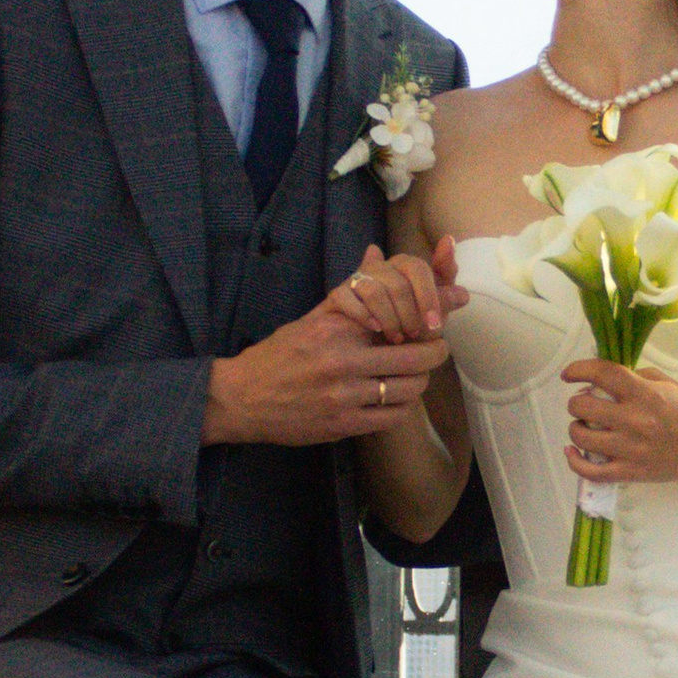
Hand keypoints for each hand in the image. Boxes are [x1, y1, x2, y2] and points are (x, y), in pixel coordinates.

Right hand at [205, 292, 452, 445]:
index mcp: (335, 329)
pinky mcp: (343, 425)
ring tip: (418, 374)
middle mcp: (341, 361)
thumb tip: (375, 252)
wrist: (241, 398)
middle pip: (415, 357)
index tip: (432, 321)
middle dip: (434, 352)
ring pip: (408, 388)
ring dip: (420, 381)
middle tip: (437, 349)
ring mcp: (343, 396)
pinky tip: (398, 399)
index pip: (399, 317)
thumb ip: (351, 291)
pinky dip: (403, 407)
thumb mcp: (312, 317)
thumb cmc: (278, 355)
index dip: (424, 320)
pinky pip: (392, 417)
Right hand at [323, 239, 464, 346]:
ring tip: (396, 338)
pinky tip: (374, 330)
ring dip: (390, 318)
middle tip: (415, 336)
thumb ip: (441, 296)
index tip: (436, 325)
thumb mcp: (427, 315)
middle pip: (398, 282)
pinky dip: (364, 315)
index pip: (418, 267)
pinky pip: (346, 296)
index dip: (430, 296)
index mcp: (403, 268)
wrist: (360, 350)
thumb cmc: (403, 329)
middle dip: (411, 313)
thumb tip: (460, 284)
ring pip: (374, 291)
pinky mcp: (334, 297)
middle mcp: (378, 269)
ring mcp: (355, 281)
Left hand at [562, 356, 677, 487]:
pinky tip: (572, 452)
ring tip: (582, 426)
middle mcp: (634, 420)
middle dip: (576, 403)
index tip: (569, 374)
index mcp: (644, 394)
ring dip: (575, 428)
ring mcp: (630, 449)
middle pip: (583, 407)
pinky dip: (575, 462)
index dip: (578, 369)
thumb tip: (603, 379)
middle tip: (584, 404)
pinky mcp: (630, 472)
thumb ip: (635, 377)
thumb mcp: (666, 383)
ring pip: (581, 438)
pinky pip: (592, 472)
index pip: (602, 374)